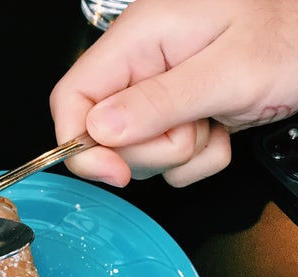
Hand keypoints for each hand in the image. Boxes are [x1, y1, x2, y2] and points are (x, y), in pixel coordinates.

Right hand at [50, 0, 297, 186]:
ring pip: (137, 154)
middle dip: (150, 149)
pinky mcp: (174, 118)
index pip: (71, 99)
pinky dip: (198, 159)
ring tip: (214, 119)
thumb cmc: (293, 33)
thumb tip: (99, 129)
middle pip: (103, 136)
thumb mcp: (230, 70)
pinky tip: (221, 128)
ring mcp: (156, 96)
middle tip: (193, 126)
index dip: (79, 144)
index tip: (114, 172)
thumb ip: (160, 101)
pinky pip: (167, 163)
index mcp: (138, 39)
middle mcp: (139, 67)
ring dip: (179, 154)